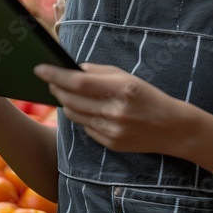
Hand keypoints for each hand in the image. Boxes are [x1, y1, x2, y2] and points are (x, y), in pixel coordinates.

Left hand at [34, 63, 184, 153]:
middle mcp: (116, 111)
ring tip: (62, 93)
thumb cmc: (148, 96)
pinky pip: (87, 128)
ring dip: (65, 103)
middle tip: (49, 80)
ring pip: (75, 115)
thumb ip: (100, 72)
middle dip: (56, 88)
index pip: (79, 82)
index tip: (39, 68)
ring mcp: (113, 130)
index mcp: (122, 88)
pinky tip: (86, 110)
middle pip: (72, 100)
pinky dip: (82, 117)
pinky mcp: (112, 144)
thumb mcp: (128, 77)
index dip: (56, 75)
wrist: (173, 128)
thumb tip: (74, 69)